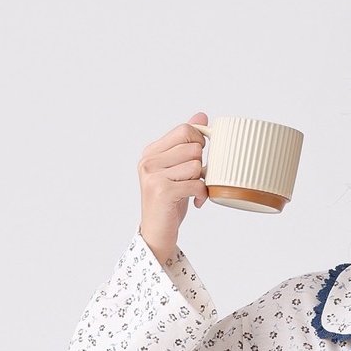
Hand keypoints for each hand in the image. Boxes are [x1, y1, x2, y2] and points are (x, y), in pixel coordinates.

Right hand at [138, 113, 209, 263]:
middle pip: (193, 147)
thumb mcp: (178, 169)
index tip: (197, 159)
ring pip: (195, 165)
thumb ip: (187, 143)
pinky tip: (195, 202)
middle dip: (201, 166)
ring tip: (193, 192)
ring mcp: (153, 175)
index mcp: (151, 152)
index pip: (185, 130)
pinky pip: (196, 184)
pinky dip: (201, 195)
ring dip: (201, 182)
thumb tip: (202, 116)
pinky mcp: (162, 191)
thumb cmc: (170, 202)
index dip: (199, 143)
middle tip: (194, 180)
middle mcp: (149, 161)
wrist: (157, 234)